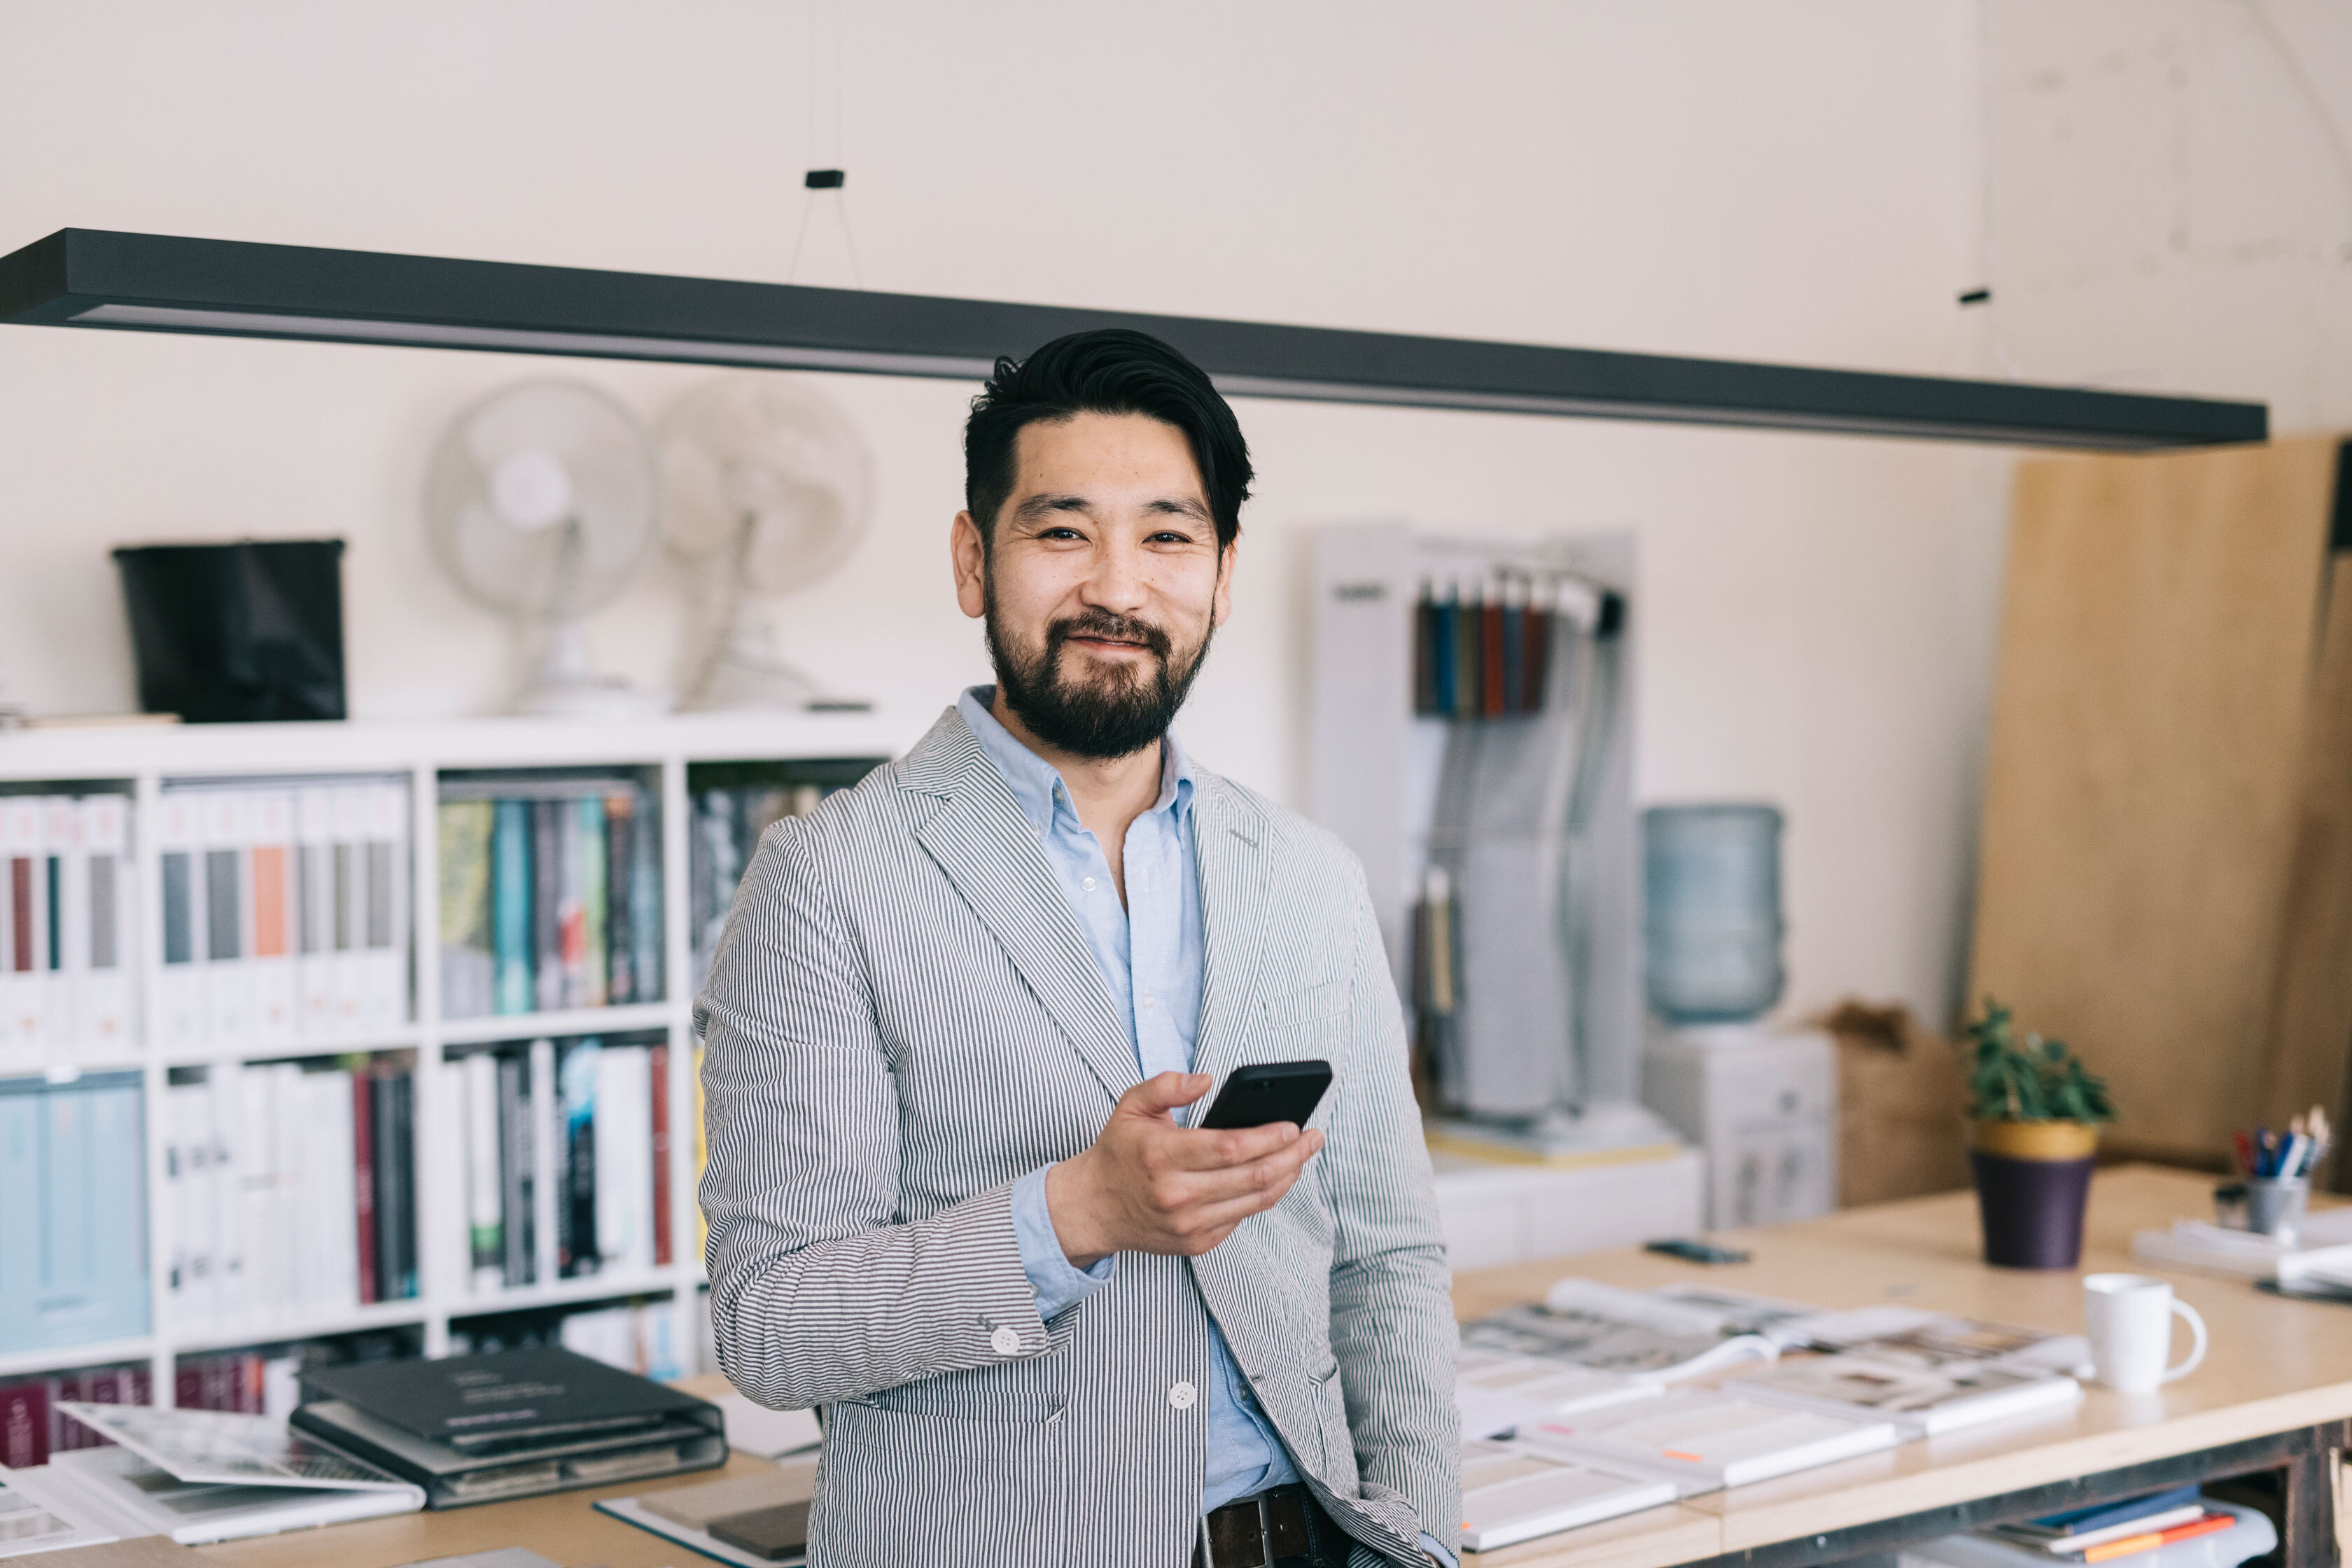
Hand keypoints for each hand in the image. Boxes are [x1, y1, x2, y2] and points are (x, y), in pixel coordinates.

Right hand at [1045, 1071, 1323, 1267]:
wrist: (1092, 1208)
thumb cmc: (1118, 1153)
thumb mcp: (1130, 1107)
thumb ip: (1166, 1086)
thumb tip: (1206, 1080)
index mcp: (1162, 1157)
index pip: (1230, 1148)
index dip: (1268, 1137)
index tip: (1292, 1125)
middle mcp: (1177, 1195)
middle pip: (1253, 1176)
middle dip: (1292, 1156)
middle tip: (1313, 1139)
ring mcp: (1189, 1225)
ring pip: (1255, 1202)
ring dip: (1287, 1177)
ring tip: (1302, 1157)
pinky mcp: (1196, 1243)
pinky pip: (1242, 1219)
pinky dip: (1263, 1197)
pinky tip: (1274, 1178)